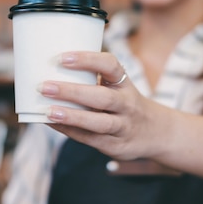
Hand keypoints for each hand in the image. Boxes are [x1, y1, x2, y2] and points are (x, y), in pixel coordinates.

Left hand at [39, 51, 161, 160]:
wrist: (158, 133)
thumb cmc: (126, 104)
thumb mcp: (119, 87)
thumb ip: (94, 79)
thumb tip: (50, 70)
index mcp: (124, 84)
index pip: (110, 66)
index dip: (87, 59)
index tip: (62, 58)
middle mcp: (126, 104)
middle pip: (102, 97)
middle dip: (72, 91)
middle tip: (44, 87)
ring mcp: (122, 127)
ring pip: (98, 122)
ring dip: (72, 116)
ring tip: (48, 111)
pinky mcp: (115, 145)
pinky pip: (90, 138)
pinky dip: (70, 130)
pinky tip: (51, 123)